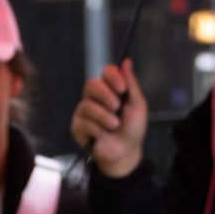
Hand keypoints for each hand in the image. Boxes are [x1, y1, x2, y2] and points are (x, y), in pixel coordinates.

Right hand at [71, 58, 146, 177]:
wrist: (125, 152)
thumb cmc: (132, 129)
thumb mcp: (137, 105)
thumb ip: (132, 83)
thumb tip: (127, 61)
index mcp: (110, 89)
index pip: (106, 72)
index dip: (113, 77)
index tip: (122, 88)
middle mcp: (95, 98)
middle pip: (91, 84)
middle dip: (105, 95)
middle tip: (117, 107)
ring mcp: (84, 111)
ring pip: (87, 105)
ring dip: (105, 117)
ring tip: (114, 126)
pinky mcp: (77, 126)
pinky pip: (84, 122)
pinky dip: (98, 130)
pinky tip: (103, 135)